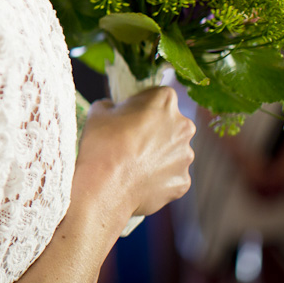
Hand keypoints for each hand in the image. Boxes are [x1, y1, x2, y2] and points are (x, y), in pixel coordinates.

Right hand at [76, 87, 193, 219]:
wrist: (104, 188)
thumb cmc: (101, 144)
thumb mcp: (98, 112)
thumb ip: (112, 105)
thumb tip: (114, 109)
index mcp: (164, 102)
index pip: (159, 95)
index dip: (142, 104)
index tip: (128, 115)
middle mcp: (183, 126)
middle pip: (171, 123)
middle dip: (155, 130)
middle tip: (130, 140)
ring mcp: (185, 156)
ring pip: (172, 151)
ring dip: (158, 154)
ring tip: (132, 164)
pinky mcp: (183, 181)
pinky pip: (171, 175)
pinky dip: (158, 177)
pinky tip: (138, 180)